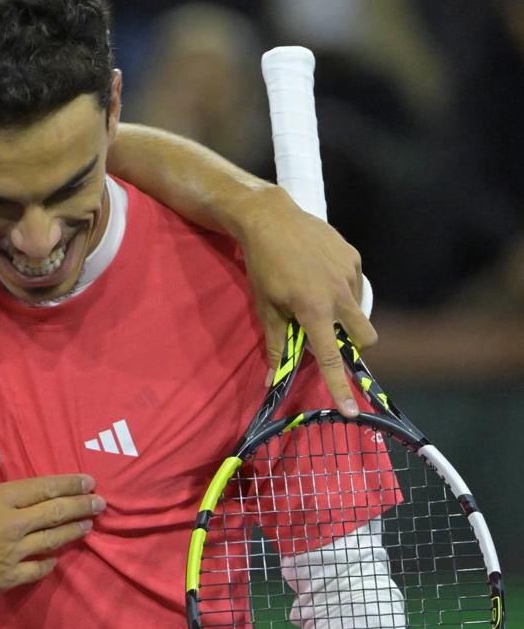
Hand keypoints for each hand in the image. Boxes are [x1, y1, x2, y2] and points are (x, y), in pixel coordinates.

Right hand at [0, 447, 101, 598]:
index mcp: (0, 499)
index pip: (43, 488)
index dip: (68, 484)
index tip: (88, 481)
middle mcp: (13, 524)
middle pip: (55, 512)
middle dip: (81, 505)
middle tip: (101, 502)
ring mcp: (13, 552)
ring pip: (51, 540)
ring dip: (72, 531)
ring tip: (88, 525)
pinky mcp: (7, 576)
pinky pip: (36, 570)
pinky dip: (48, 563)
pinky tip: (56, 558)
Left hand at [236, 187, 376, 416]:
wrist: (271, 218)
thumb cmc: (263, 265)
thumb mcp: (264, 307)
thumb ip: (274, 345)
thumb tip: (270, 381)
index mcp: (314, 310)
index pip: (330, 357)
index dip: (340, 386)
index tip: (351, 410)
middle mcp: (339, 294)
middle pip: (365, 337)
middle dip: (353, 344)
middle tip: (328, 336)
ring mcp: (350, 273)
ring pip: (359, 309)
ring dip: (344, 314)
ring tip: (314, 295)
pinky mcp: (354, 257)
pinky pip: (356, 284)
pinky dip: (342, 290)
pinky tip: (320, 274)